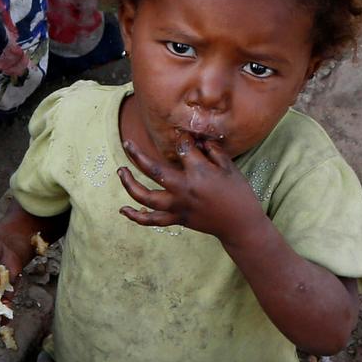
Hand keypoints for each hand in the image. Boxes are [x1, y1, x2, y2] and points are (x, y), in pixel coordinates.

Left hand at [118, 134, 265, 242]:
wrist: (240, 225)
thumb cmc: (238, 193)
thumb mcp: (229, 167)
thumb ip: (212, 151)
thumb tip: (197, 140)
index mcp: (199, 173)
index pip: (182, 149)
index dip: (182, 139)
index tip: (183, 136)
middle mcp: (184, 189)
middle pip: (153, 170)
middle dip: (137, 155)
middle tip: (126, 143)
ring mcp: (178, 206)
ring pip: (145, 197)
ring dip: (129, 184)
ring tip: (121, 171)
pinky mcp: (177, 219)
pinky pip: (152, 220)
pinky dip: (136, 216)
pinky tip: (123, 210)